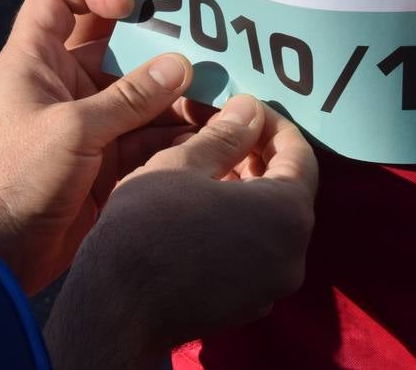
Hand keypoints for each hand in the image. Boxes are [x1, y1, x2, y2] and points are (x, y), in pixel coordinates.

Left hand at [0, 0, 195, 294]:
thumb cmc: (13, 179)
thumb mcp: (73, 129)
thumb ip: (129, 98)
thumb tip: (179, 67)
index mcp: (36, 62)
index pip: (57, 0)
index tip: (132, 7)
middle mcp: (63, 87)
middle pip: (119, 55)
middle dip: (163, 59)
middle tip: (209, 61)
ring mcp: (87, 127)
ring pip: (142, 101)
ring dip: (178, 103)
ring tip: (221, 104)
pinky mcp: (105, 164)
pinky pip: (148, 140)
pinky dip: (176, 139)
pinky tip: (209, 140)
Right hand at [45, 95, 317, 369]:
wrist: (115, 308)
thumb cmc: (149, 225)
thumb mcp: (184, 164)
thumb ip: (226, 134)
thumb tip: (249, 109)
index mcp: (288, 214)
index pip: (300, 155)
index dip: (272, 124)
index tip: (244, 107)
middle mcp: (293, 255)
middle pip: (288, 190)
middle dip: (258, 156)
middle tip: (223, 130)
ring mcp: (271, 286)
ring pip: (271, 224)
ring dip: (248, 190)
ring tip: (208, 164)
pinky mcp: (247, 305)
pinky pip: (255, 253)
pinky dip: (240, 225)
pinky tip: (203, 207)